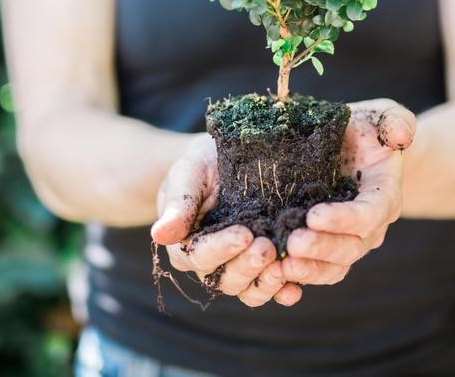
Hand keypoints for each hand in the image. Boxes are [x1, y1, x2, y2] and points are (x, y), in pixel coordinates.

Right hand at [150, 133, 302, 306]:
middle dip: (247, 266)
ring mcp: (240, 266)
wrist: (225, 162)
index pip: (200, 255)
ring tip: (284, 267)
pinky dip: (283, 291)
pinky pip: (272, 287)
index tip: (243, 234)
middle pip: (226, 279)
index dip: (221, 249)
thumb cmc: (202, 166)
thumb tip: (159, 235)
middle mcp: (213, 263)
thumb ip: (178, 203)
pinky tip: (295, 288)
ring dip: (266, 283)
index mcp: (187, 244)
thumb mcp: (188, 173)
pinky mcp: (265, 266)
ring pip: (249, 289)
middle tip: (267, 247)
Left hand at [282, 98, 415, 285]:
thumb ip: (396, 120)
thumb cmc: (367, 130)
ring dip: (308, 269)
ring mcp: (347, 240)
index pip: (369, 214)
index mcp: (384, 196)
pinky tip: (273, 274)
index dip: (344, 219)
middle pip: (350, 247)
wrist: (353, 149)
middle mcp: (369, 226)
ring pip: (334, 267)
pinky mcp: (324, 247)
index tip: (314, 216)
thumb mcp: (383, 116)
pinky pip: (316, 270)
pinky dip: (297, 277)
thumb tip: (401, 135)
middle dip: (321, 248)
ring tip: (280, 265)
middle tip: (291, 244)